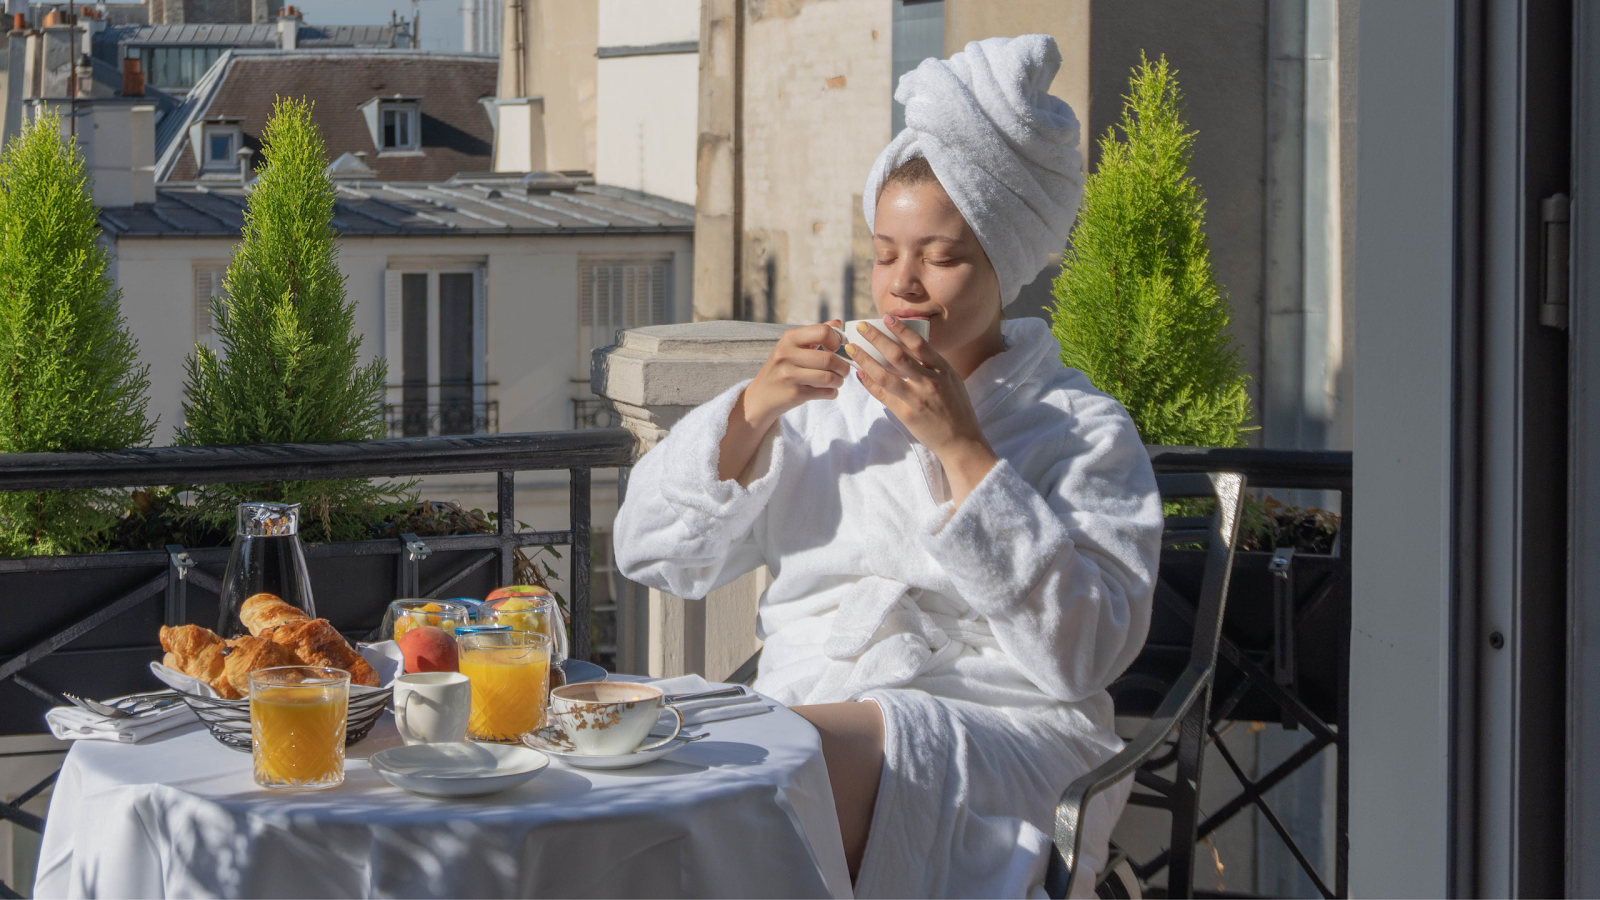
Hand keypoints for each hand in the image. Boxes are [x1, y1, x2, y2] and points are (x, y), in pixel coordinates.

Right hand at [742, 321, 851, 425]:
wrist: (761, 396)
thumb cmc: (780, 369)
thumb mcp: (792, 347)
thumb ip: (815, 334)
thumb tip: (837, 323)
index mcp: (789, 338)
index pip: (822, 331)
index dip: (836, 340)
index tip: (837, 348)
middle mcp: (787, 354)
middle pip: (829, 358)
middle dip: (843, 367)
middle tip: (843, 371)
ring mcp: (789, 375)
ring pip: (829, 377)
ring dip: (839, 381)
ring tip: (837, 381)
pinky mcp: (794, 393)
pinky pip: (825, 392)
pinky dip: (832, 393)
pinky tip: (829, 391)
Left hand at [850, 316, 998, 505]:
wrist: (961, 440)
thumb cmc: (956, 408)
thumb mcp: (952, 381)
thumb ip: (934, 366)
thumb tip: (913, 348)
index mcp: (943, 370)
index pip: (919, 344)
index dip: (901, 329)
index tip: (887, 317)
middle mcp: (930, 381)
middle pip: (898, 355)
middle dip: (877, 338)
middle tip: (861, 327)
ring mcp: (918, 398)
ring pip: (885, 374)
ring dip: (866, 359)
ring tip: (852, 349)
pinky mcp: (907, 414)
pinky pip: (883, 395)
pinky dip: (870, 383)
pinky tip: (860, 373)